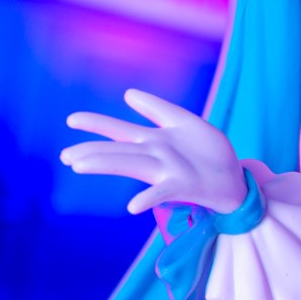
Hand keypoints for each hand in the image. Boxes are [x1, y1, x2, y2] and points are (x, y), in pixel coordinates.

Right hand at [60, 89, 246, 215]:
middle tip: (64, 156)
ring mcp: (168, 171)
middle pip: (117, 151)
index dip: (97, 124)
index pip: (119, 130)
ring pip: (131, 165)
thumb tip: (128, 94)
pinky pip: (163, 192)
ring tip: (80, 166)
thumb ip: (158, 109)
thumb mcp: (185, 122)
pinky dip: (148, 198)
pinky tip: (132, 206)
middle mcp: (156, 156)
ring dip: (106, 165)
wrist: (236, 179)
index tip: (71, 120)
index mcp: (155, 141)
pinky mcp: (184, 185)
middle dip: (90, 151)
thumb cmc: (209, 153)